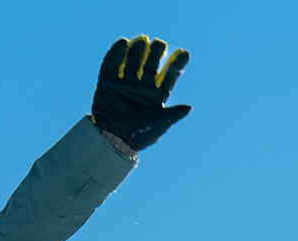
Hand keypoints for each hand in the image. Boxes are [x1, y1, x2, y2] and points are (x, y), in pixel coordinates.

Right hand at [91, 35, 191, 151]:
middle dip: (157, 52)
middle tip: (159, 45)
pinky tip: (122, 43)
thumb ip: (172, 115)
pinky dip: (116, 52)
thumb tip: (189, 108)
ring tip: (142, 42)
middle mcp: (144, 84)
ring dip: (139, 49)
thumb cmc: (138, 136)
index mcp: (158, 93)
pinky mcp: (108, 81)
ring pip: (134, 59)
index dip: (177, 63)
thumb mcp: (158, 125)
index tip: (184, 54)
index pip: (170, 74)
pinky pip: (112, 64)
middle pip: (153, 62)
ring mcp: (126, 81)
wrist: (111, 141)